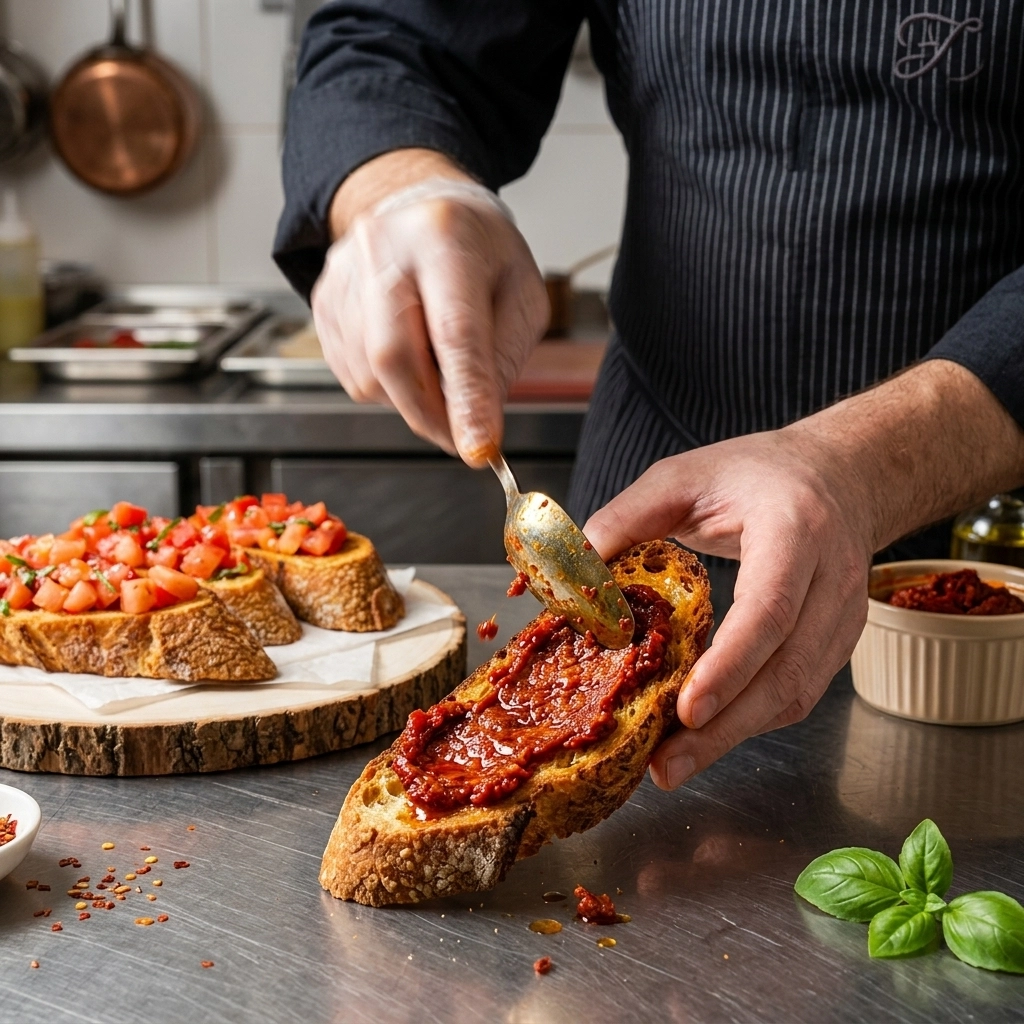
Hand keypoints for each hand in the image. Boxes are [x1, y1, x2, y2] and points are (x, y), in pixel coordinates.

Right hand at [312, 155, 548, 464]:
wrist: (422, 207)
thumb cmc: (479, 252)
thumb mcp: (521, 294)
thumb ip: (503, 358)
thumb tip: (478, 423)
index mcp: (443, 238)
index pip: (453, 331)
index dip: (465, 397)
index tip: (478, 447)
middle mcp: (382, 249)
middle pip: (393, 357)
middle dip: (430, 415)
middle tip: (460, 438)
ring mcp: (343, 275)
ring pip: (369, 375)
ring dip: (411, 401)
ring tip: (440, 375)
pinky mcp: (323, 302)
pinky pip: (351, 373)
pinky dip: (387, 388)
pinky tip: (410, 360)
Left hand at [583, 360, 1023, 788]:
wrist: (840, 474)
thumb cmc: (759, 473)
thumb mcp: (686, 474)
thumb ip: (629, 515)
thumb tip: (579, 569)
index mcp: (795, 529)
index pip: (769, 608)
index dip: (730, 665)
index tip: (687, 709)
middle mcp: (831, 578)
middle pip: (787, 671)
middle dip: (726, 728)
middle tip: (667, 764)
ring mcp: (844, 615)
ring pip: (797, 693)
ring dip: (735, 736)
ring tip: (674, 762)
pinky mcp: (840, 641)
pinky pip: (798, 692)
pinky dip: (751, 719)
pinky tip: (707, 733)